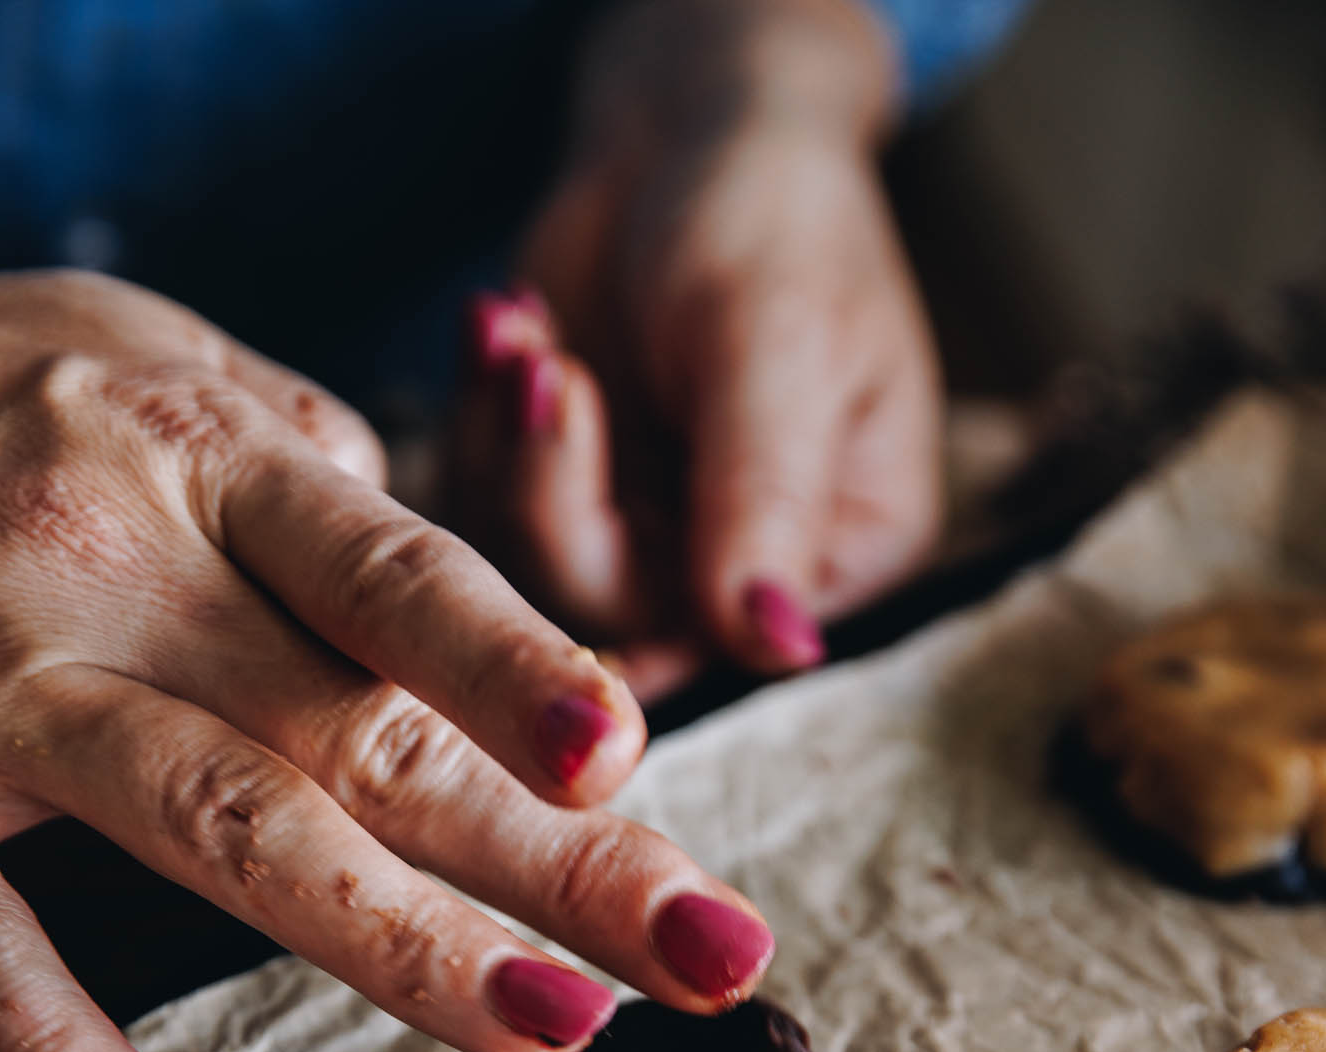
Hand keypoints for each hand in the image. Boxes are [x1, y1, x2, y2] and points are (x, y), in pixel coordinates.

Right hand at [0, 272, 773, 1051]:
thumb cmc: (27, 403)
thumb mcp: (184, 391)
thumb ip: (331, 516)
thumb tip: (502, 659)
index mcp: (212, 457)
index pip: (397, 577)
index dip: (518, 671)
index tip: (630, 764)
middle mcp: (115, 558)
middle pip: (365, 729)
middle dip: (553, 855)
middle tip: (713, 956)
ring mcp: (3, 679)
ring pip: (218, 822)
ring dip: (397, 941)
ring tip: (555, 1032)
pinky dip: (51, 1045)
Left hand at [446, 0, 942, 702]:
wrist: (693, 130)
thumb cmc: (773, 215)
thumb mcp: (774, 346)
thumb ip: (766, 501)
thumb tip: (781, 648)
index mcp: (847, 552)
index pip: (727, 635)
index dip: (631, 564)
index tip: (573, 403)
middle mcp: (747, 571)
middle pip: (612, 611)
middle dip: (551, 487)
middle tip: (539, 361)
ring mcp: (651, 541)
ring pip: (531, 573)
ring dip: (506, 447)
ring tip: (517, 327)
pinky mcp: (571, 504)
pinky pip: (490, 515)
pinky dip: (478, 423)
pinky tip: (501, 329)